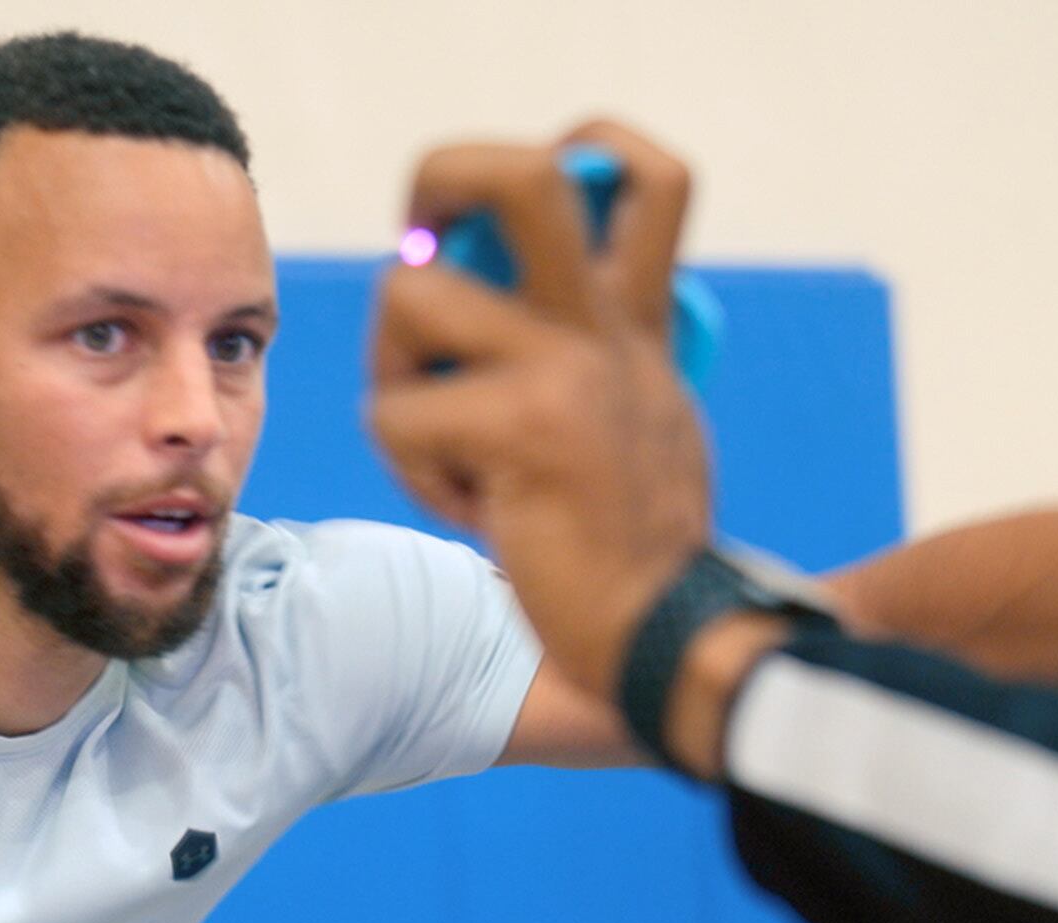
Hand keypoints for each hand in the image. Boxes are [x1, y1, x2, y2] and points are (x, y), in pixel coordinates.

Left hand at [366, 123, 714, 700]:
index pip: (645, 177)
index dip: (585, 148)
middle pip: (522, 178)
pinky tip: (471, 508)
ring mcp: (566, 374)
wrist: (665, 640)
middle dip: (442, 176)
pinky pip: (395, 417)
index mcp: (638, 322)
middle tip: (421, 236)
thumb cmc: (636, 544)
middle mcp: (606, 329)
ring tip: (442, 440)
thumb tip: (485, 297)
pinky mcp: (522, 432)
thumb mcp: (643, 419)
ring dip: (392, 373)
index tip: (539, 192)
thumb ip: (598, 352)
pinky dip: (411, 471)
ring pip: (410, 298)